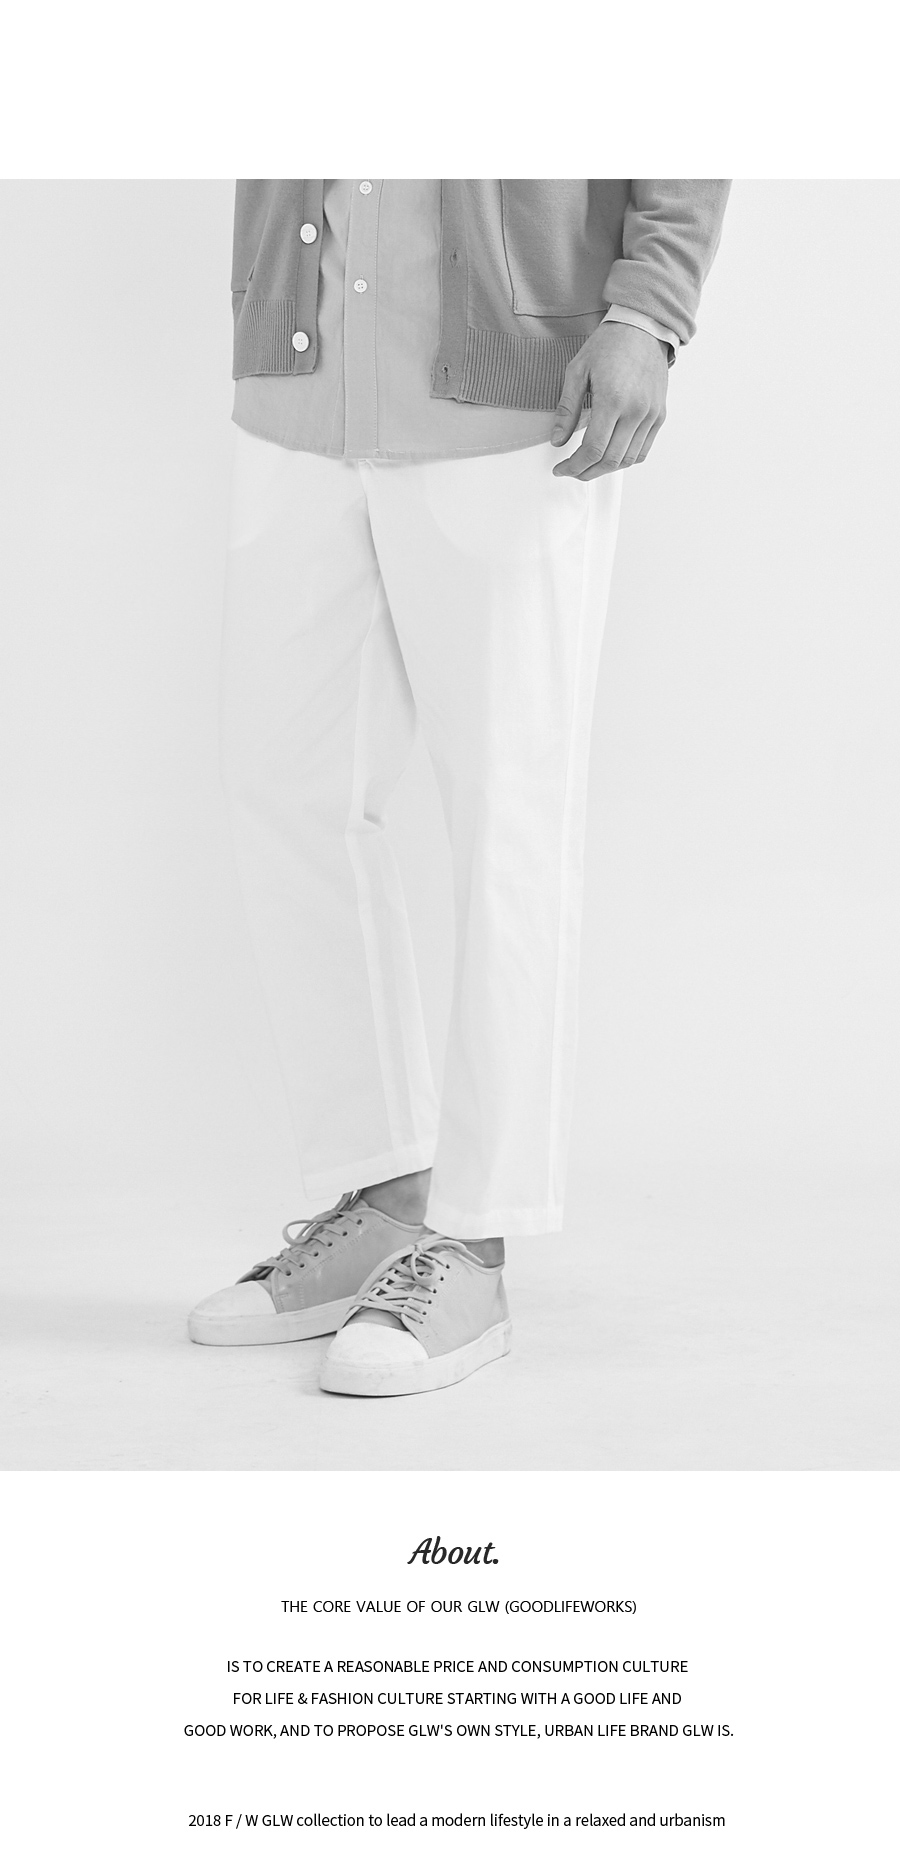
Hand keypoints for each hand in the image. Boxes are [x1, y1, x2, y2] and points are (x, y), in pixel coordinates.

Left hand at [550, 321, 668, 479]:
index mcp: (612, 399)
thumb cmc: (609, 345)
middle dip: (586, 472)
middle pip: (610, 460)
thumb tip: (557, 441)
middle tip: (571, 470)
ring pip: (627, 460)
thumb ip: (567, 409)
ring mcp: (651, 415)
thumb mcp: (577, 371)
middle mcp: (636, 411)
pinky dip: (625, 460)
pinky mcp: (659, 415)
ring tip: (588, 466)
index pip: (593, 449)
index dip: (574, 466)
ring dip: (605, 470)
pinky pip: (642, 450)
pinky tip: (610, 456)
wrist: (643, 328)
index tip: (561, 468)